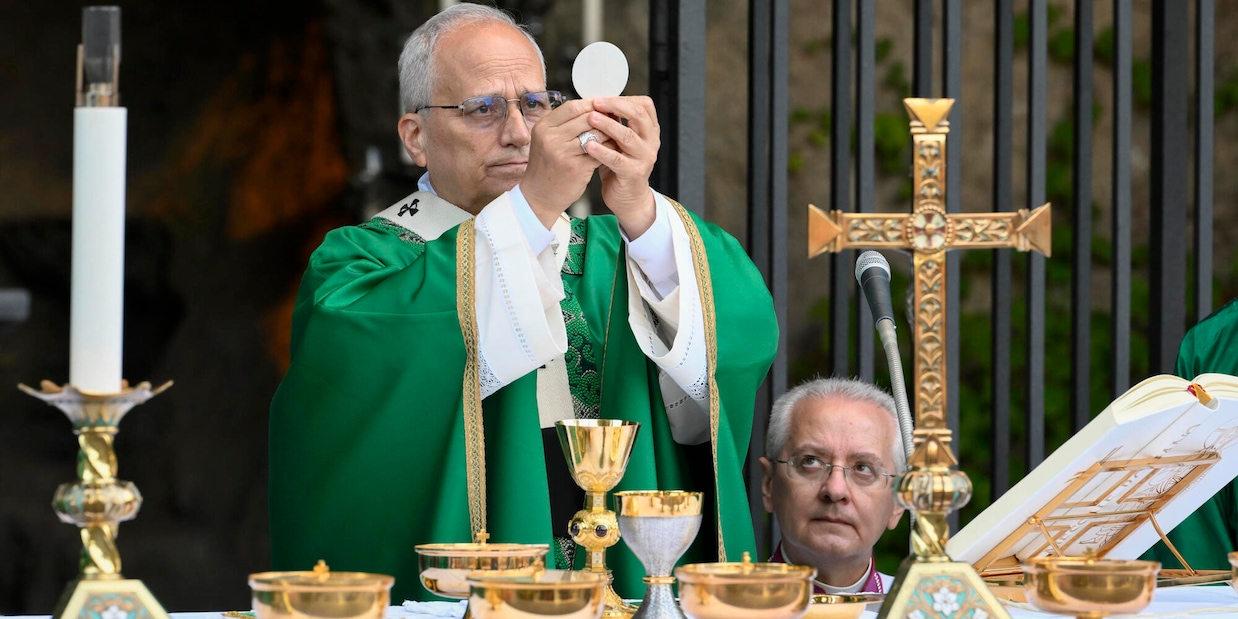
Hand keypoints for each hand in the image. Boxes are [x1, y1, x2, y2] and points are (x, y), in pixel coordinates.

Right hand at [521, 99, 609, 227]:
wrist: (538, 197)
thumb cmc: (546, 167)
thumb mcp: (546, 140)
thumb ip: (563, 125)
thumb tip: (591, 109)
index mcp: (543, 127)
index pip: (572, 107)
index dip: (590, 104)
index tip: (603, 105)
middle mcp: (551, 137)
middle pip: (586, 117)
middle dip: (603, 116)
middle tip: (615, 118)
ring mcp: (563, 152)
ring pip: (595, 133)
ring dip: (609, 132)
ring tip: (616, 133)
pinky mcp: (577, 167)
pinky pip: (600, 151)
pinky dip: (609, 148)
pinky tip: (613, 149)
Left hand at [583, 96, 659, 237]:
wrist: (628, 198)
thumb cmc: (620, 166)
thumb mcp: (620, 141)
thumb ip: (615, 123)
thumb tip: (596, 102)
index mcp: (649, 130)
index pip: (644, 105)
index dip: (623, 98)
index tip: (602, 97)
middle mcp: (651, 141)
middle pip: (638, 115)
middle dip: (615, 106)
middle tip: (596, 103)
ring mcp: (644, 158)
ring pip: (628, 136)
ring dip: (607, 125)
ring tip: (590, 119)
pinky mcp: (634, 173)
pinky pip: (617, 159)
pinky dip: (602, 151)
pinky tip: (589, 145)